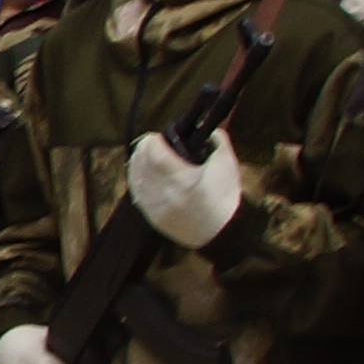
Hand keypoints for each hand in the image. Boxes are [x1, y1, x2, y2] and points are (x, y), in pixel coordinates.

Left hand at [124, 129, 242, 247]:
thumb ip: (218, 141)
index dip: (152, 141)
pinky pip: (138, 197)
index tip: (155, 136)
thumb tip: (210, 130)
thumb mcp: (227, 164)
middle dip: (143, 149)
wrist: (224, 233)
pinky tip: (140, 175)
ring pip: (136, 181)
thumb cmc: (226, 197)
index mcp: (183, 179)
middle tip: (148, 142)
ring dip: (136, 165)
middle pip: (142, 165)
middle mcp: (166, 194)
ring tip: (142, 156)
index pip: (155, 154)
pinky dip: (136, 182)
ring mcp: (158, 208)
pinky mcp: (155, 219)